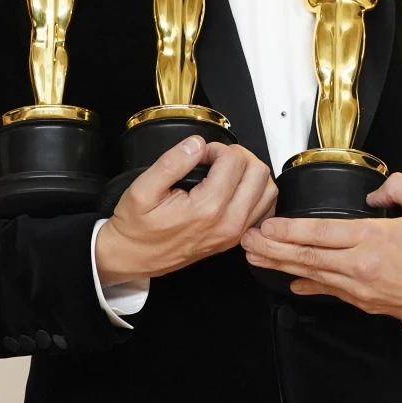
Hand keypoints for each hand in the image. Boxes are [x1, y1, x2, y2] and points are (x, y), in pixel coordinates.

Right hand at [95, 136, 275, 286]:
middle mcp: (227, 223)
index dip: (215, 148)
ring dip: (250, 172)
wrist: (134, 257)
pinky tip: (236, 187)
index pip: (233, 161)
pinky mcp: (235, 237)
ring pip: (267, 189)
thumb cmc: (137, 228)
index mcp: (206, 209)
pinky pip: (264, 209)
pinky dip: (257, 192)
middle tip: (214, 158)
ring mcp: (234, 233)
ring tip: (225, 170)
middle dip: (237, 156)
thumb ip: (171, 163)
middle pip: (257, 172)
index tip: (200, 154)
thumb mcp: (142, 189)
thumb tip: (196, 144)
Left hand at [240, 172, 401, 329]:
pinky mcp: (365, 303)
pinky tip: (291, 283)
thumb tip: (375, 192)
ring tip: (256, 258)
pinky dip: (308, 285)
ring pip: (312, 274)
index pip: (320, 233)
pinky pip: (329, 291)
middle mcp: (361, 266)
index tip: (267, 225)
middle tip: (246, 241)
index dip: (289, 230)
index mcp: (374, 239)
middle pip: (307, 256)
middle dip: (272, 249)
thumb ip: (399, 187)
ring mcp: (360, 288)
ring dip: (281, 266)